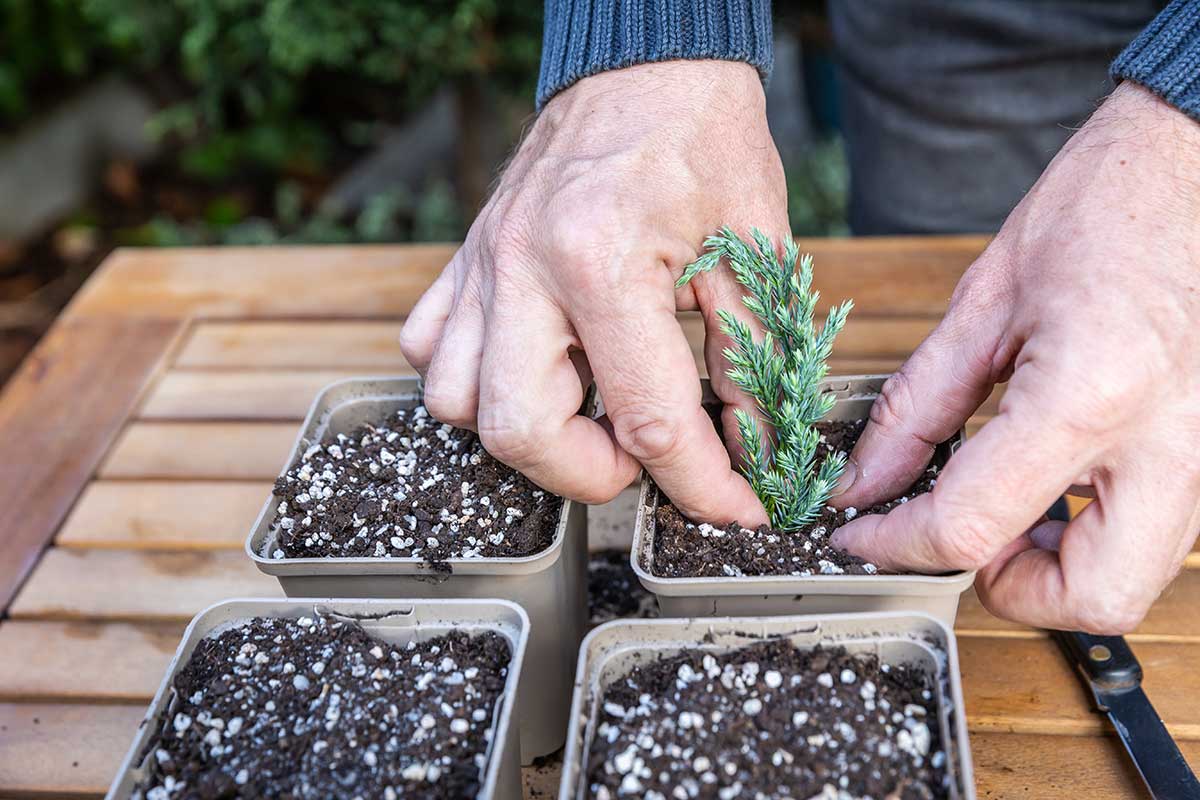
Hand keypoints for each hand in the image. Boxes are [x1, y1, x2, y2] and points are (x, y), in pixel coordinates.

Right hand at [399, 60, 783, 524]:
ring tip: (586, 404)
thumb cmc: (702, 137)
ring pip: (455, 403)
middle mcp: (524, 268)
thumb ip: (752, 359)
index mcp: (604, 260)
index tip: (736, 510)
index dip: (702, 486)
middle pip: (520, 432)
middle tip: (640, 455)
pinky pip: (428, 349)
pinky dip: (473, 379)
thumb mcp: (754, 246)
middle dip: (590, 474)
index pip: (649, 420)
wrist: (643, 60)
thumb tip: (758, 453)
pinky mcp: (465, 259)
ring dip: (526, 429)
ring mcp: (483, 265)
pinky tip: (533, 362)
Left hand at [830, 82, 1199, 633]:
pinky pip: (1157, 530)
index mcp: (1089, 396)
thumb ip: (915, 407)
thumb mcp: (984, 303)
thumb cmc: (1100, 208)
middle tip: (962, 539)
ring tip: (1008, 501)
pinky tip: (1057, 474)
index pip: (972, 526)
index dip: (897, 544)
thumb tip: (865, 483)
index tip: (862, 535)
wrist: (1198, 160)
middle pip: (1091, 596)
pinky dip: (1097, 529)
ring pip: (1134, 576)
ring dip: (1059, 566)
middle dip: (1012, 590)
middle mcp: (1168, 442)